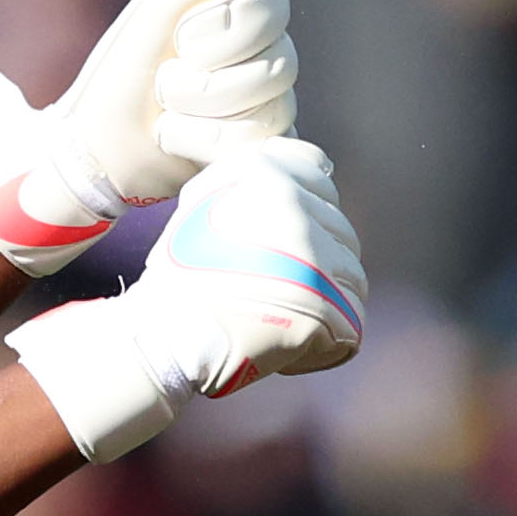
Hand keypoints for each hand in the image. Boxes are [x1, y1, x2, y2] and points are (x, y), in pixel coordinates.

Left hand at [0, 0, 298, 271]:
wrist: (95, 150)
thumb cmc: (121, 75)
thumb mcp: (158, 9)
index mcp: (237, 4)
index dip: (226, 23)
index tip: (181, 37)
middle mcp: (261, 48)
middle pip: (280, 53)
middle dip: (210, 73)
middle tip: (167, 79)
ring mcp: (268, 99)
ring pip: (271, 98)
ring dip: (200, 106)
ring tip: (166, 112)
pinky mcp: (263, 145)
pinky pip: (261, 138)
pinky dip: (206, 141)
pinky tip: (180, 138)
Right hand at [2, 138, 365, 461]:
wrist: (164, 333)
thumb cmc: (183, 273)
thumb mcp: (209, 198)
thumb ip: (263, 173)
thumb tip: (323, 167)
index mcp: (266, 176)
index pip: (325, 185)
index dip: (309, 221)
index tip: (285, 247)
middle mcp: (294, 210)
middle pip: (344, 238)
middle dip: (318, 268)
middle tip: (274, 291)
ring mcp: (312, 260)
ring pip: (352, 284)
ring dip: (325, 306)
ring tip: (281, 317)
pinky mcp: (322, 310)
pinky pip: (350, 331)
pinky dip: (323, 347)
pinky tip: (286, 346)